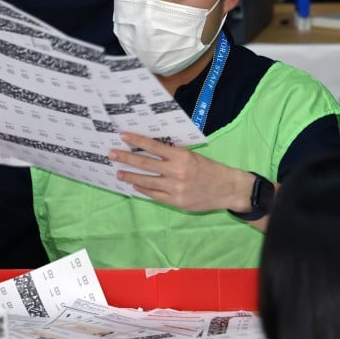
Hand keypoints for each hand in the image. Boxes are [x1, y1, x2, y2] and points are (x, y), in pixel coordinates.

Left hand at [108, 132, 251, 211]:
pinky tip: (135, 185)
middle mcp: (177, 172)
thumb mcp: (193, 156)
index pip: (154, 146)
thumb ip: (174, 155)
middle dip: (126, 158)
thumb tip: (151, 150)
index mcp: (182, 156)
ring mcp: (175, 188)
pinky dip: (143, 189)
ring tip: (118, 172)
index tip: (123, 136)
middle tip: (112, 154)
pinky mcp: (175, 201)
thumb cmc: (210, 169)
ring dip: (130, 176)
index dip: (137, 141)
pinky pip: (154, 194)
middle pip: (145, 164)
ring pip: (146, 181)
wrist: (228, 189)